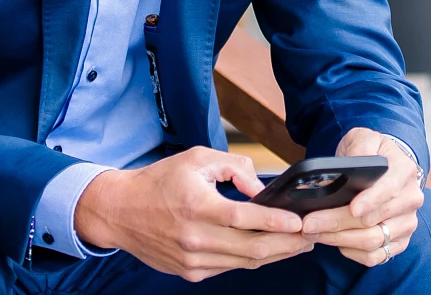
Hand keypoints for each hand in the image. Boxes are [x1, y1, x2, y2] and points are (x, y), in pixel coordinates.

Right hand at [74, 146, 311, 281]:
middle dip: (288, 244)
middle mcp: (195, 238)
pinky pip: (229, 267)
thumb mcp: (196, 159)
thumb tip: (260, 187)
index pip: (247, 219)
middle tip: (311, 236)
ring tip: (297, 244)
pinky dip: (251, 258)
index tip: (301, 222)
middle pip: (253, 248)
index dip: (278, 223)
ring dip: (275, 254)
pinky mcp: (190, 272)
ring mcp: (193, 260)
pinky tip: (267, 248)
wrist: (119, 211)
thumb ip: (234, 166)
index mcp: (197, 206)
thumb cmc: (158, 181)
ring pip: (245, 262)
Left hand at [301, 128, 424, 266]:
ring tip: (314, 233)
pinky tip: (335, 241)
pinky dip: (352, 252)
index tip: (351, 208)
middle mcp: (410, 199)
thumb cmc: (371, 153)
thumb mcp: (363, 137)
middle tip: (309, 224)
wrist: (385, 167)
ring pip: (373, 241)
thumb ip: (361, 145)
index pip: (389, 189)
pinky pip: (376, 256)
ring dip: (340, 240)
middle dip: (337, 223)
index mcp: (404, 171)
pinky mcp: (400, 241)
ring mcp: (407, 223)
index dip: (370, 201)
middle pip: (373, 220)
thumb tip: (356, 160)